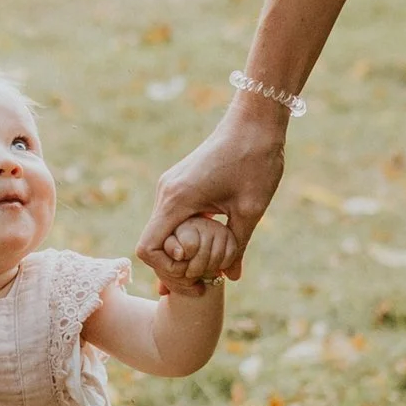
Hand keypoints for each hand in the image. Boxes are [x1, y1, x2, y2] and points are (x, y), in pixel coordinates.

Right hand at [138, 94, 288, 283]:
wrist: (256, 121)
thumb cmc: (255, 161)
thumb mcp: (250, 210)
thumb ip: (237, 247)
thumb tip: (230, 278)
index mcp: (177, 199)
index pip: (149, 249)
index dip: (168, 272)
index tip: (198, 279)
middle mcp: (166, 192)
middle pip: (153, 244)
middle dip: (176, 269)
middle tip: (205, 285)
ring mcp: (171, 186)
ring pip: (163, 232)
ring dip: (182, 255)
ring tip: (208, 272)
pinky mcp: (181, 184)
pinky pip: (173, 219)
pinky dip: (185, 239)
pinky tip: (206, 251)